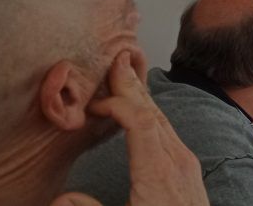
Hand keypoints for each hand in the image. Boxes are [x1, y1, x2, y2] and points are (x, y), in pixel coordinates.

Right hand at [88, 51, 208, 204]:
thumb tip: (62, 198)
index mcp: (159, 173)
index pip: (141, 122)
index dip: (120, 103)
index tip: (96, 101)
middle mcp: (178, 162)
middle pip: (155, 114)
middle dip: (134, 86)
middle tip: (117, 60)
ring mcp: (188, 166)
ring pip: (165, 122)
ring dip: (143, 99)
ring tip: (127, 81)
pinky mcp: (190, 173)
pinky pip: (170, 134)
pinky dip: (153, 117)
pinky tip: (145, 116)